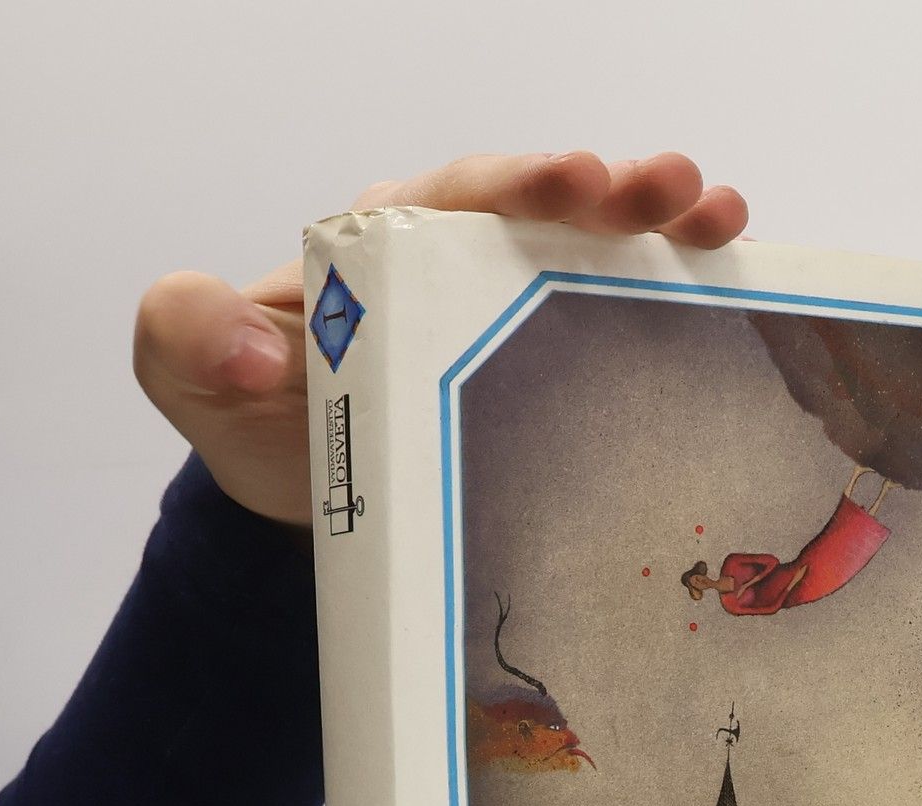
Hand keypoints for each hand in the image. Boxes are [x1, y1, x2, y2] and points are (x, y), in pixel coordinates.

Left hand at [134, 153, 747, 525]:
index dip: (520, 186)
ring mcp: (520, 320)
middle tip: (670, 191)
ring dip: (665, 232)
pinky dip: (679, 302)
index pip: (461, 199)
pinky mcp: (555, 375)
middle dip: (615, 193)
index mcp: (391, 248)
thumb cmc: (260, 421)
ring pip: (598, 258)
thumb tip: (254, 351)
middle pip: (549, 214)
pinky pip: (622, 326)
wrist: (304, 505)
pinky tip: (732, 289)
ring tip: (721, 222)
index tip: (570, 184)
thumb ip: (189, 336)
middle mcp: (466, 266)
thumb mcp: (192, 372)